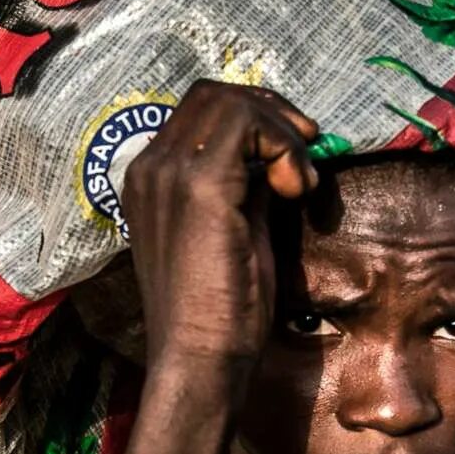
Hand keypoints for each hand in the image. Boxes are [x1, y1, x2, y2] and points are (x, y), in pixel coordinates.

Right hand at [117, 82, 320, 385]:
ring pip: (231, 102)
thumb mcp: (236, 229)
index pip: (199, 110)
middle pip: (213, 94)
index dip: (254, 116)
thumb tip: (280, 154)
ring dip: (280, 130)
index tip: (292, 154)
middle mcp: (149, 167)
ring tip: (299, 181)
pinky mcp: (200, 187)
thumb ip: (247, 186)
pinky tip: (296, 190)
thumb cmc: (220, 310)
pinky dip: (284, 147)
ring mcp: (168, 174)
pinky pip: (247, 125)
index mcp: (149, 179)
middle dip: (269, 111)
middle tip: (305, 150)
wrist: (200, 359)